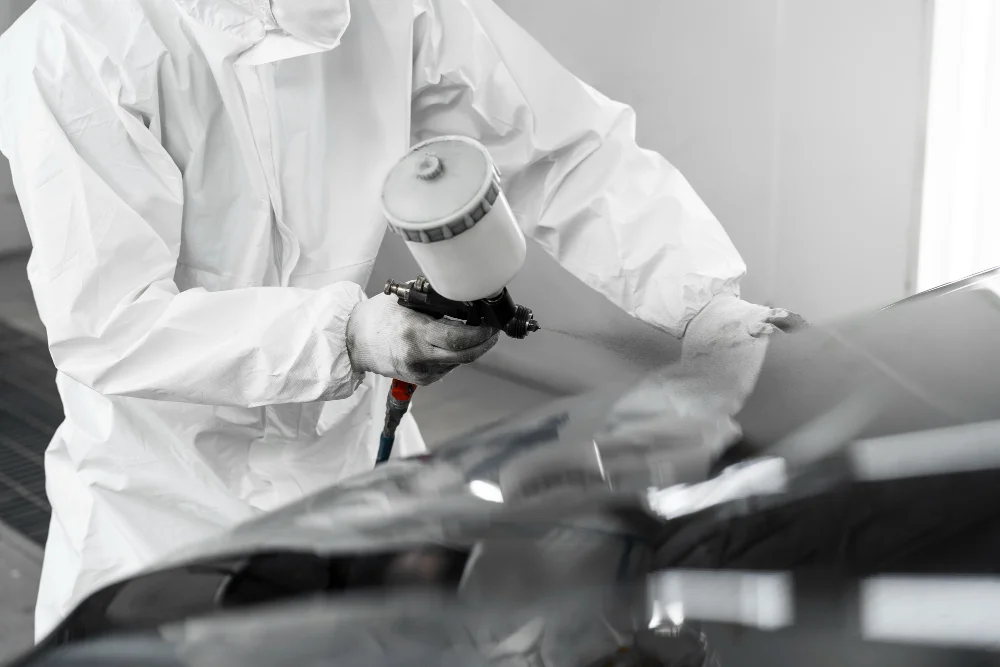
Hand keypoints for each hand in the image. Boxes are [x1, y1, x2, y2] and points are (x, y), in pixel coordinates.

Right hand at [346, 293, 499, 384]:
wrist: (354, 341)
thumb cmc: (378, 317)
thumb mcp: (406, 301)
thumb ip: (435, 301)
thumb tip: (466, 298)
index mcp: (415, 334)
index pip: (459, 339)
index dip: (482, 334)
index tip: (492, 325)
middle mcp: (418, 356)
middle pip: (465, 355)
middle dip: (484, 343)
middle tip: (493, 331)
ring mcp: (420, 371)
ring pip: (458, 361)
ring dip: (470, 348)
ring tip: (474, 332)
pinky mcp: (420, 379)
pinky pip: (447, 366)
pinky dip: (454, 355)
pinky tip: (451, 343)